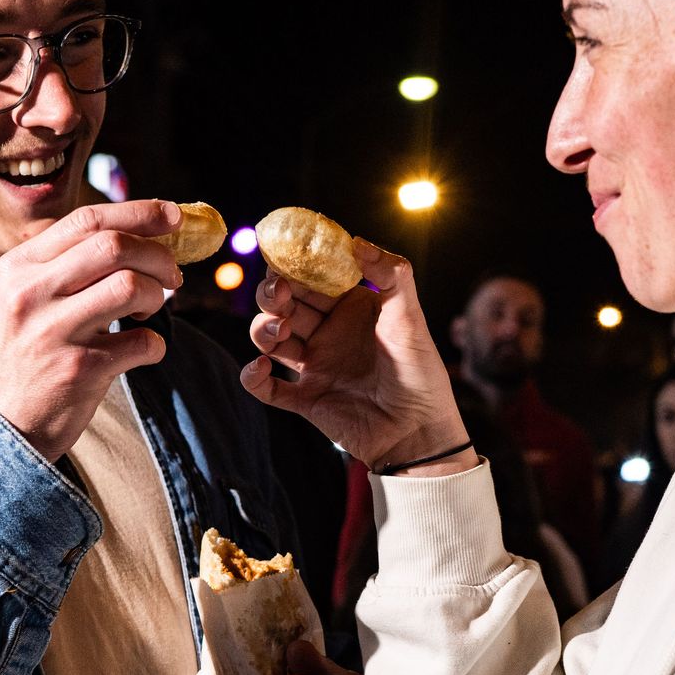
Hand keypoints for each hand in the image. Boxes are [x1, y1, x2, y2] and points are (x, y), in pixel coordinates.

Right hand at [0, 200, 184, 458]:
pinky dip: (154, 344)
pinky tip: (140, 350)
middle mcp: (31, 292)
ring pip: (129, 285)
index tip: (174, 216)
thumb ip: (67, 264)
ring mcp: (53, 331)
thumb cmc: (28, 353)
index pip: (87, 220)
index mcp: (20, 266)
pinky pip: (141, 341)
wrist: (5, 423)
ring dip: (157, 295)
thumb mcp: (27, 298)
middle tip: (172, 274)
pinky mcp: (79, 369)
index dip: (139, 212)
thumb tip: (139, 233)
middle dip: (157, 255)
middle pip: (113, 245)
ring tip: (148, 310)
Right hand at [239, 241, 471, 472]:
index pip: (312, 278)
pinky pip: (267, 388)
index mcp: (350, 308)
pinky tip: (260, 369)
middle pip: (284, 305)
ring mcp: (314, 366)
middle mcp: (328, 333)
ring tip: (281, 333)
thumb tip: (357, 242)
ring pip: (269, 339)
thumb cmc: (421, 372)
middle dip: (273, 296)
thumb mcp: (410, 317)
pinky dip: (253, 378)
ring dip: (264, 330)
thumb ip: (391, 275)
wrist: (417, 432)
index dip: (294, 267)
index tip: (283, 258)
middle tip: (280, 295)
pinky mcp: (305, 399)